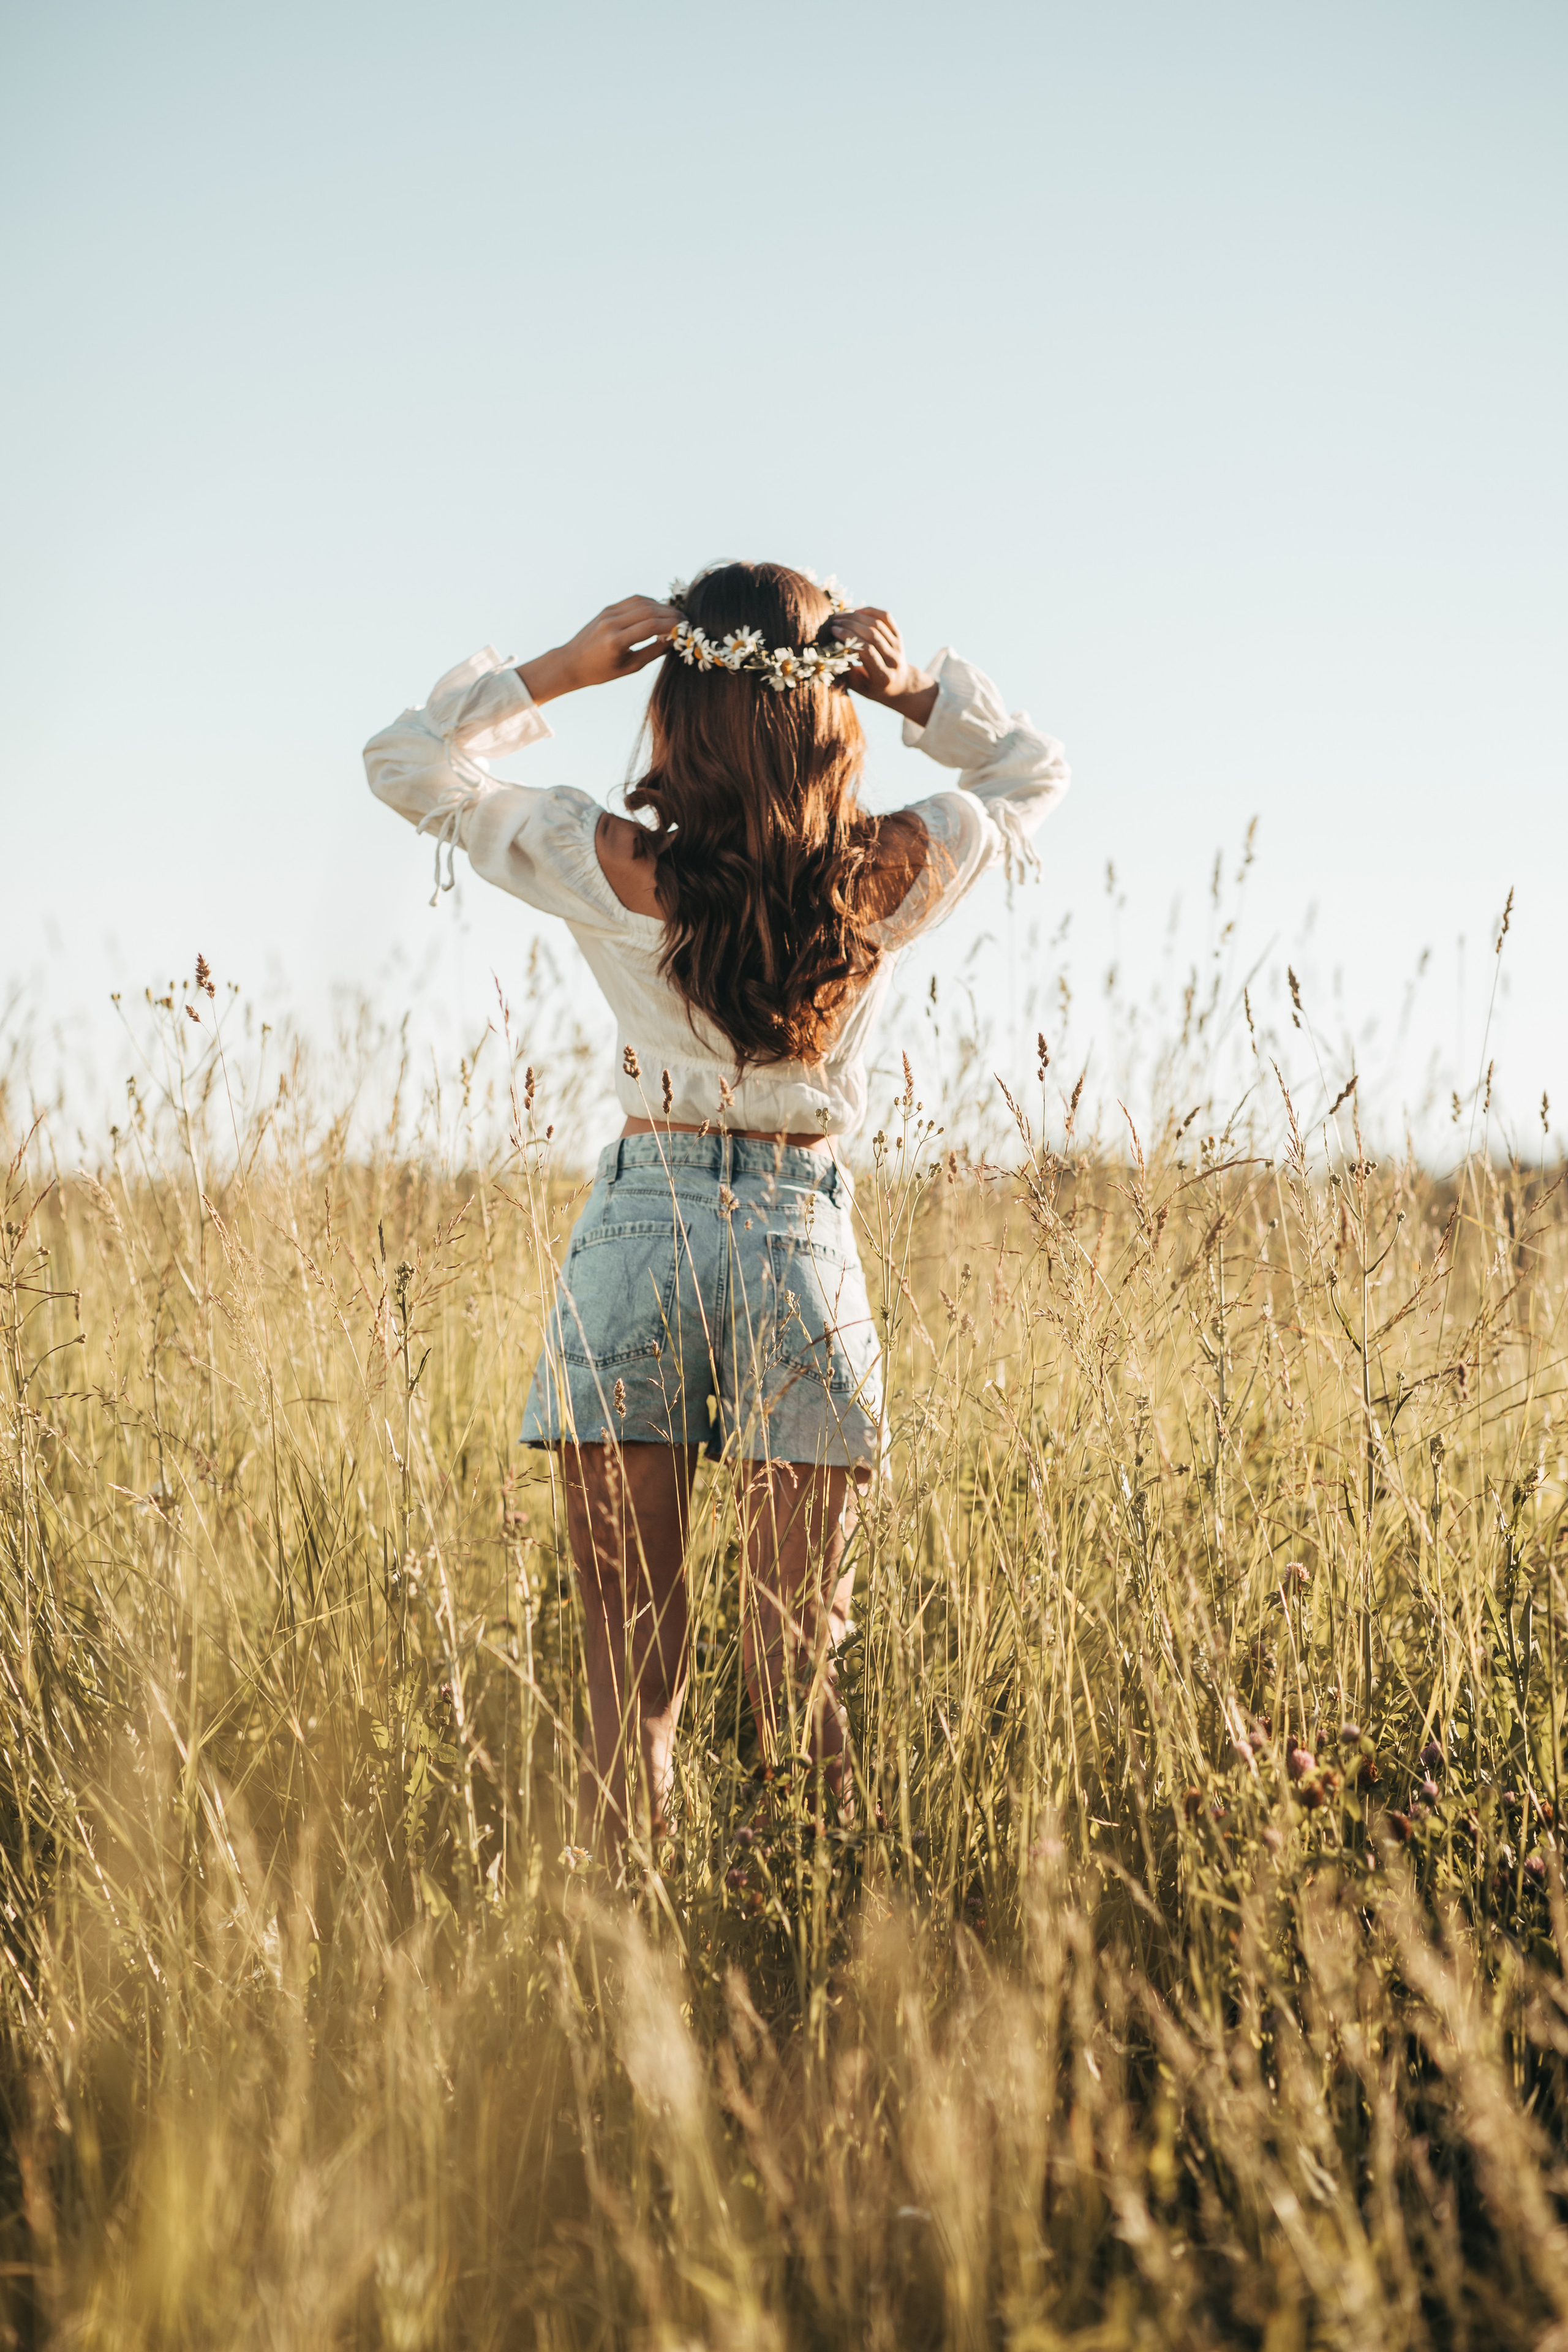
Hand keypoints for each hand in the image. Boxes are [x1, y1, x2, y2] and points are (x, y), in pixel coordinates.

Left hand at [517, 596, 679, 705]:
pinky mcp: (608, 609)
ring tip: (675, 615)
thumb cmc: (601, 671)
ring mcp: (608, 613)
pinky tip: (659, 611)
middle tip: (685, 620)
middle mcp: (612, 623)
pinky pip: (633, 601)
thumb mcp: (630, 667)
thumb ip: (653, 652)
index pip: (651, 626)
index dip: (671, 625)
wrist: (572, 662)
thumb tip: (674, 640)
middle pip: (649, 610)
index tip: (685, 628)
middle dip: (670, 614)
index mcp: (616, 641)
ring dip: (662, 606)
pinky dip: (649, 604)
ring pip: (642, 602)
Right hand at [825, 607, 937, 725]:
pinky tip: (857, 610)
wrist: (898, 685)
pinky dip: (871, 610)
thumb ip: (846, 670)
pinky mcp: (899, 636)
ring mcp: (898, 646)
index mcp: (882, 676)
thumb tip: (831, 649)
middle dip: (850, 624)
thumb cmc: (871, 686)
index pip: (866, 650)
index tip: (833, 630)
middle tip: (834, 620)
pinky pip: (886, 617)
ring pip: (878, 624)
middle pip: (872, 634)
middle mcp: (893, 660)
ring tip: (841, 614)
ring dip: (857, 616)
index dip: (848, 637)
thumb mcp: (857, 686)